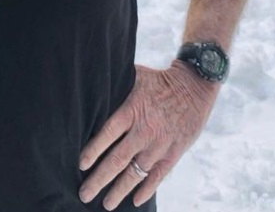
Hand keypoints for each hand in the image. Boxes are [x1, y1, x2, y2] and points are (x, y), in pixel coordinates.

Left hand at [78, 62, 218, 209]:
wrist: (194, 86)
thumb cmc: (159, 79)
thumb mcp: (134, 76)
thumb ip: (116, 87)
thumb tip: (92, 85)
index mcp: (132, 110)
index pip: (107, 134)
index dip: (93, 151)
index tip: (80, 164)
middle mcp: (144, 131)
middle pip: (117, 159)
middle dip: (99, 179)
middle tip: (84, 194)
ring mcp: (159, 145)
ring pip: (135, 173)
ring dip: (119, 190)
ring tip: (106, 204)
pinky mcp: (173, 153)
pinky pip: (157, 176)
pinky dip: (146, 189)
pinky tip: (135, 201)